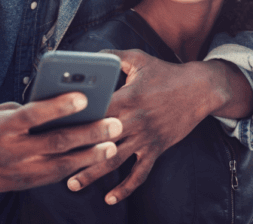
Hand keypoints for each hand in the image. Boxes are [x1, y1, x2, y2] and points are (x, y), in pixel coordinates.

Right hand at [0, 92, 122, 193]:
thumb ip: (25, 113)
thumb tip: (59, 109)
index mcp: (1, 126)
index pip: (34, 114)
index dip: (59, 106)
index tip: (84, 96)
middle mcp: (10, 151)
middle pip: (56, 142)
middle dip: (89, 134)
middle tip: (115, 124)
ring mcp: (17, 171)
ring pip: (60, 165)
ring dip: (89, 156)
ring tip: (111, 146)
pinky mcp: (20, 185)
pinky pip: (52, 176)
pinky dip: (73, 168)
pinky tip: (91, 160)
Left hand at [66, 50, 250, 204]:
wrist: (200, 89)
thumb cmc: (166, 73)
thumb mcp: (139, 59)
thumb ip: (113, 56)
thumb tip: (90, 54)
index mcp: (127, 98)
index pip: (96, 112)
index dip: (75, 120)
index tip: (54, 127)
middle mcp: (134, 121)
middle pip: (100, 140)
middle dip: (76, 151)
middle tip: (52, 160)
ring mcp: (145, 137)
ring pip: (114, 160)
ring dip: (93, 174)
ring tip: (72, 183)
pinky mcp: (156, 149)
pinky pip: (140, 173)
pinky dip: (126, 187)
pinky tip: (110, 199)